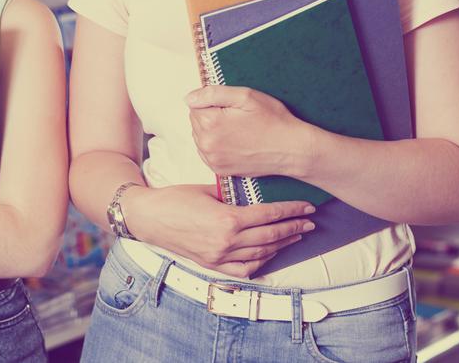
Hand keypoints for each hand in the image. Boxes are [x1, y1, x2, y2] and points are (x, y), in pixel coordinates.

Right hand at [125, 184, 314, 278]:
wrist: (148, 217)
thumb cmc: (175, 198)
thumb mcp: (207, 189)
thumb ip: (233, 193)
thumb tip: (255, 191)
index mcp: (227, 219)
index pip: (269, 215)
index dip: (291, 211)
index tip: (306, 207)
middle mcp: (227, 242)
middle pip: (270, 236)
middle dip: (293, 228)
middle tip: (309, 222)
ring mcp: (220, 257)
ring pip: (260, 254)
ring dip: (281, 245)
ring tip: (295, 236)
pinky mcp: (212, 265)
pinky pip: (244, 269)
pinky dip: (260, 263)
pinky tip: (269, 254)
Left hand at [186, 85, 315, 177]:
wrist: (292, 150)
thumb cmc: (273, 120)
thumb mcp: (246, 96)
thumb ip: (212, 93)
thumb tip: (189, 98)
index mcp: (210, 123)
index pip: (195, 104)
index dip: (214, 102)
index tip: (233, 107)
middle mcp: (207, 144)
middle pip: (196, 121)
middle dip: (212, 115)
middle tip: (238, 118)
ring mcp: (213, 159)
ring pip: (200, 136)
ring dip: (213, 131)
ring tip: (238, 130)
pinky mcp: (220, 170)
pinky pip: (208, 152)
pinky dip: (217, 145)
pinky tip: (235, 142)